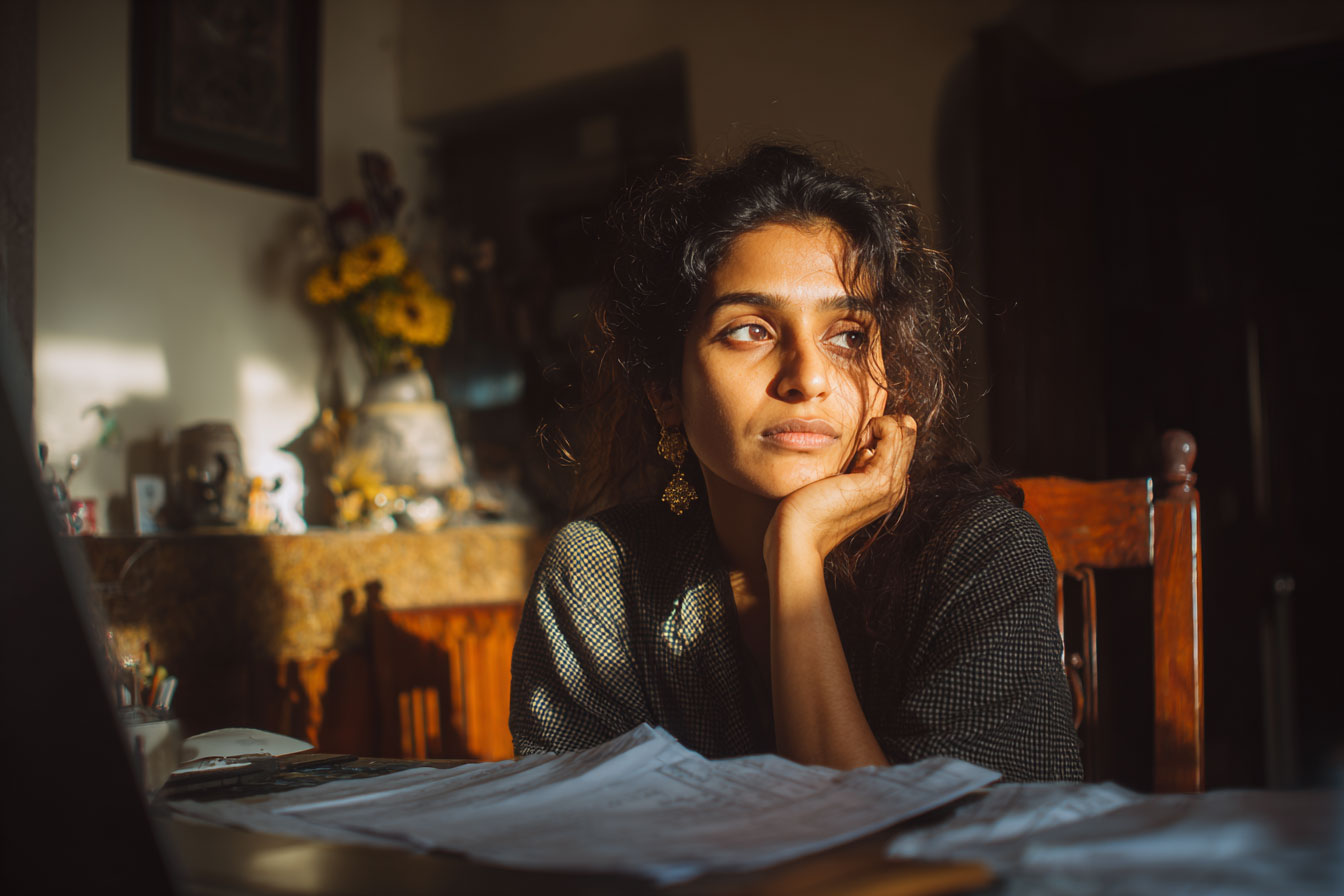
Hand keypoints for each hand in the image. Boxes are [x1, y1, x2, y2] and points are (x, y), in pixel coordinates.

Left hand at [765, 414, 916, 567]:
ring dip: (879, 425)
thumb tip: (863, 447)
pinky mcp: (880, 480)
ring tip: (856, 444)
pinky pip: (894, 434)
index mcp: (886, 487)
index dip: (880, 431)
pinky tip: (857, 445)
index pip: (902, 442)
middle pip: (908, 433)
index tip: (854, 444)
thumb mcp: (836, 480)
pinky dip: (876, 426)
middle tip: (855, 441)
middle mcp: (895, 486)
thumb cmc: (806, 508)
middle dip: (882, 425)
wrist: (798, 536)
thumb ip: (854, 465)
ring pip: (906, 430)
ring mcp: (891, 485)